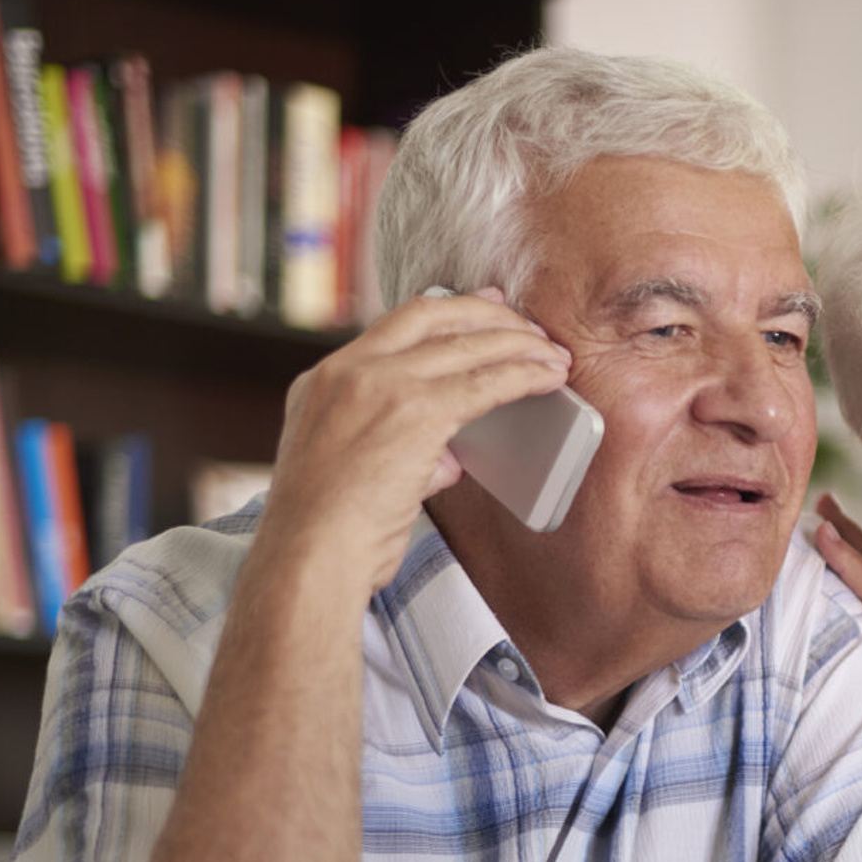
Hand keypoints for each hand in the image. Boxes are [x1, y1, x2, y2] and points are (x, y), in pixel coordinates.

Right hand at [259, 287, 573, 594]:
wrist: (308, 555)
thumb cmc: (328, 535)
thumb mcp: (348, 472)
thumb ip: (399, 451)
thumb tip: (446, 457)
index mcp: (322, 382)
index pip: (392, 327)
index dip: (444, 311)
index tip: (479, 305)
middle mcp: (346, 371)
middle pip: (430, 317)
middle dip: (487, 314)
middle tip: (527, 324)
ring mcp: (378, 384)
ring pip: (464, 344)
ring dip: (518, 345)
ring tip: (552, 354)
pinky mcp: (415, 412)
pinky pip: (485, 383)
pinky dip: (523, 376)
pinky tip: (549, 378)